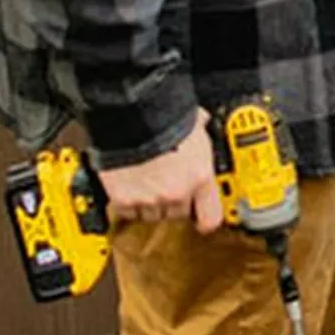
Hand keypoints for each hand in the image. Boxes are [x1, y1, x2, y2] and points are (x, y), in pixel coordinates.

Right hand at [101, 111, 222, 231]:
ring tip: (145, 180)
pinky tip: (127, 184)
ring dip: (150, 203)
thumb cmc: (164, 115)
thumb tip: (203, 122)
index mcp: (200, 177)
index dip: (204, 218)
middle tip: (165, 182)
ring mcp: (150, 199)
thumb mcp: (194, 124)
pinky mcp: (124, 200)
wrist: (131, 115)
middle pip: (178, 214)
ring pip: (152, 215)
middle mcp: (177, 193)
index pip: (210, 218)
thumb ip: (200, 137)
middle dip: (173, 201)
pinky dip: (126, 202)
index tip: (200, 217)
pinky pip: (127, 211)